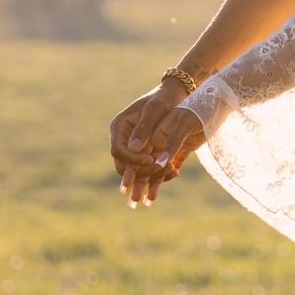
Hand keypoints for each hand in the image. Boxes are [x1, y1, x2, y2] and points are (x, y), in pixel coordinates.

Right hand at [111, 77, 189, 202]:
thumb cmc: (164, 98)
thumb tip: (134, 149)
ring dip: (143, 183)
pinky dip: (155, 177)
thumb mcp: (155, 109)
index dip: (132, 160)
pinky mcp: (148, 152)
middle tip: (150, 186)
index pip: (118, 151)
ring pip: (135, 170)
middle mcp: (124, 139)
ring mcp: (136, 147)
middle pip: (125, 165)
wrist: (176, 95)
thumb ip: (144, 128)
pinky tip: (165, 183)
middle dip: (137, 177)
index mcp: (120, 127)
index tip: (150, 161)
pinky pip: (147, 169)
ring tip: (149, 199)